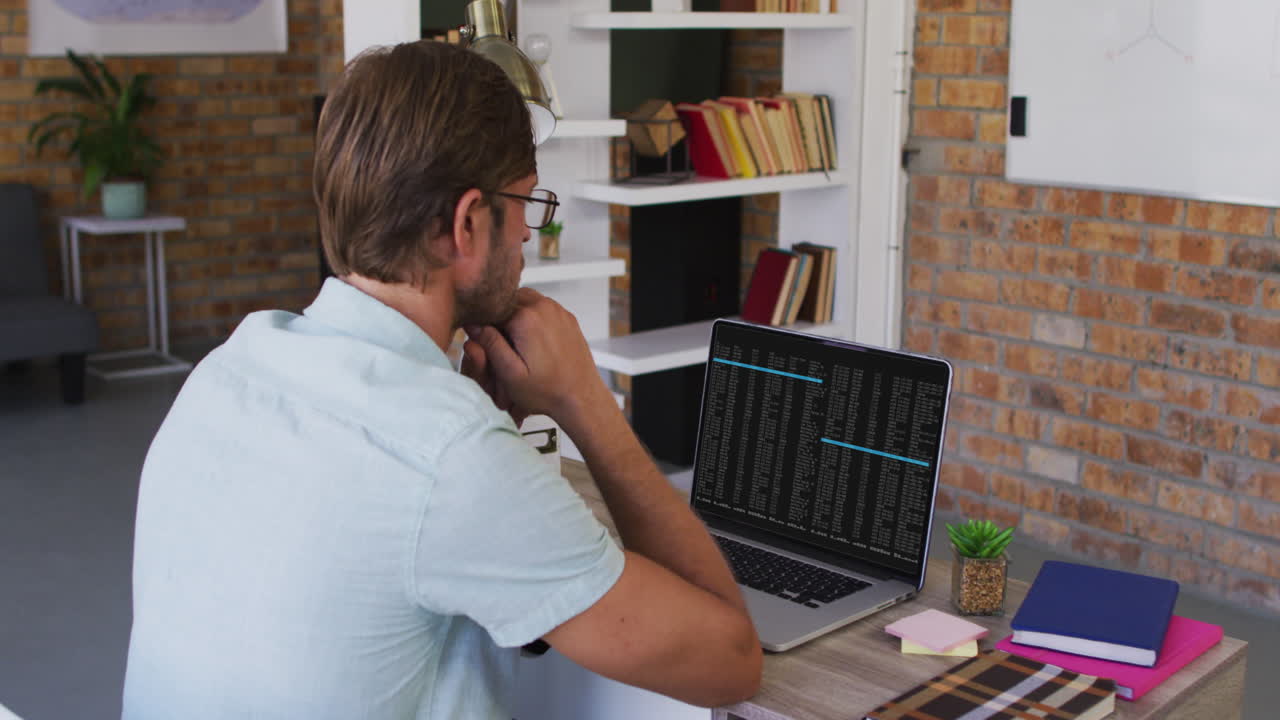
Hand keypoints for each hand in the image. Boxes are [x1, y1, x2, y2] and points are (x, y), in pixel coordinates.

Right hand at [464, 288, 610, 424]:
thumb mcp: (510, 373)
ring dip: (517, 316)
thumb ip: (490, 345)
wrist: (581, 397)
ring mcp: (558, 311)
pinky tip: (535, 342)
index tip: (488, 342)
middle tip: (504, 344)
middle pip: (508, 301)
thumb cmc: (548, 390)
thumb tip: (474, 326)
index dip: (485, 326)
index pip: (492, 309)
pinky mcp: (567, 318)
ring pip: (525, 300)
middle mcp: (543, 308)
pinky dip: (534, 318)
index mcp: (526, 319)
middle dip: (501, 319)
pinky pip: (543, 308)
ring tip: (518, 344)